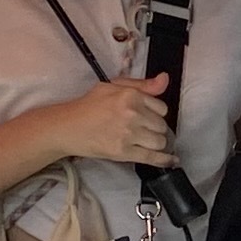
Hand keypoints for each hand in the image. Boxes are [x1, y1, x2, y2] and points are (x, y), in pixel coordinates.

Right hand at [43, 74, 172, 165]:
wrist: (68, 127)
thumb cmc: (89, 105)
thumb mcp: (114, 86)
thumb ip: (142, 85)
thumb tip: (165, 79)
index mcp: (131, 95)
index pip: (161, 108)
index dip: (155, 113)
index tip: (147, 117)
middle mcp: (132, 114)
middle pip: (162, 126)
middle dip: (155, 128)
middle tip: (142, 129)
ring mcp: (128, 134)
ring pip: (160, 141)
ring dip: (156, 142)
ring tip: (145, 141)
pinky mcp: (123, 152)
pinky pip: (152, 157)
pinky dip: (164, 160)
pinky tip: (172, 161)